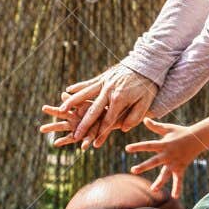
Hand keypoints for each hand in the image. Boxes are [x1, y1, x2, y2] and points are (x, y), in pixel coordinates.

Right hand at [40, 66, 157, 150]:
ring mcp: (104, 83)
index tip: (94, 144)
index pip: (108, 120)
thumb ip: (135, 117)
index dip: (101, 133)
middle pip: (92, 110)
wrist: (147, 64)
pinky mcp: (103, 77)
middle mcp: (108, 91)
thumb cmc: (148, 86)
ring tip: (61, 110)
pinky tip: (68, 90)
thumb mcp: (146, 103)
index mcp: (119, 99)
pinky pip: (88, 83)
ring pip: (84, 94)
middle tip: (75, 135)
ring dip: (72, 103)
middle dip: (83, 124)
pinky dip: (78, 87)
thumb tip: (124, 128)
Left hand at [125, 116, 205, 199]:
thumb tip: (145, 119)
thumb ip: (155, 126)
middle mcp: (168, 155)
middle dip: (143, 166)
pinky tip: (175, 197)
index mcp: (163, 144)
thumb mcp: (168, 128)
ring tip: (153, 190)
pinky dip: (177, 188)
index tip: (127, 149)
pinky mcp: (180, 168)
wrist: (198, 138)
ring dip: (160, 182)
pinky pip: (179, 180)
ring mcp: (174, 163)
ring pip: (165, 174)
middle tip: (133, 170)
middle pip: (154, 161)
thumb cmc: (181, 132)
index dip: (138, 147)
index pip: (148, 145)